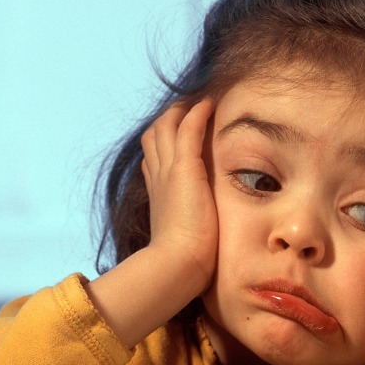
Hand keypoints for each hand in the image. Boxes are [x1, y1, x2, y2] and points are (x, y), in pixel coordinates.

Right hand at [140, 98, 217, 298]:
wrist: (177, 265)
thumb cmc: (184, 260)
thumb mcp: (184, 236)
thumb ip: (189, 225)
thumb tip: (203, 232)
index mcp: (157, 193)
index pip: (154, 157)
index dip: (164, 142)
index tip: (180, 133)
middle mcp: (157, 177)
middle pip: (155, 135)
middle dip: (170, 119)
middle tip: (189, 107)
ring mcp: (168, 171)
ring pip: (168, 126)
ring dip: (183, 110)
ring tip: (200, 100)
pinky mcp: (184, 169)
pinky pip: (188, 129)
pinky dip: (197, 114)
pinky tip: (210, 103)